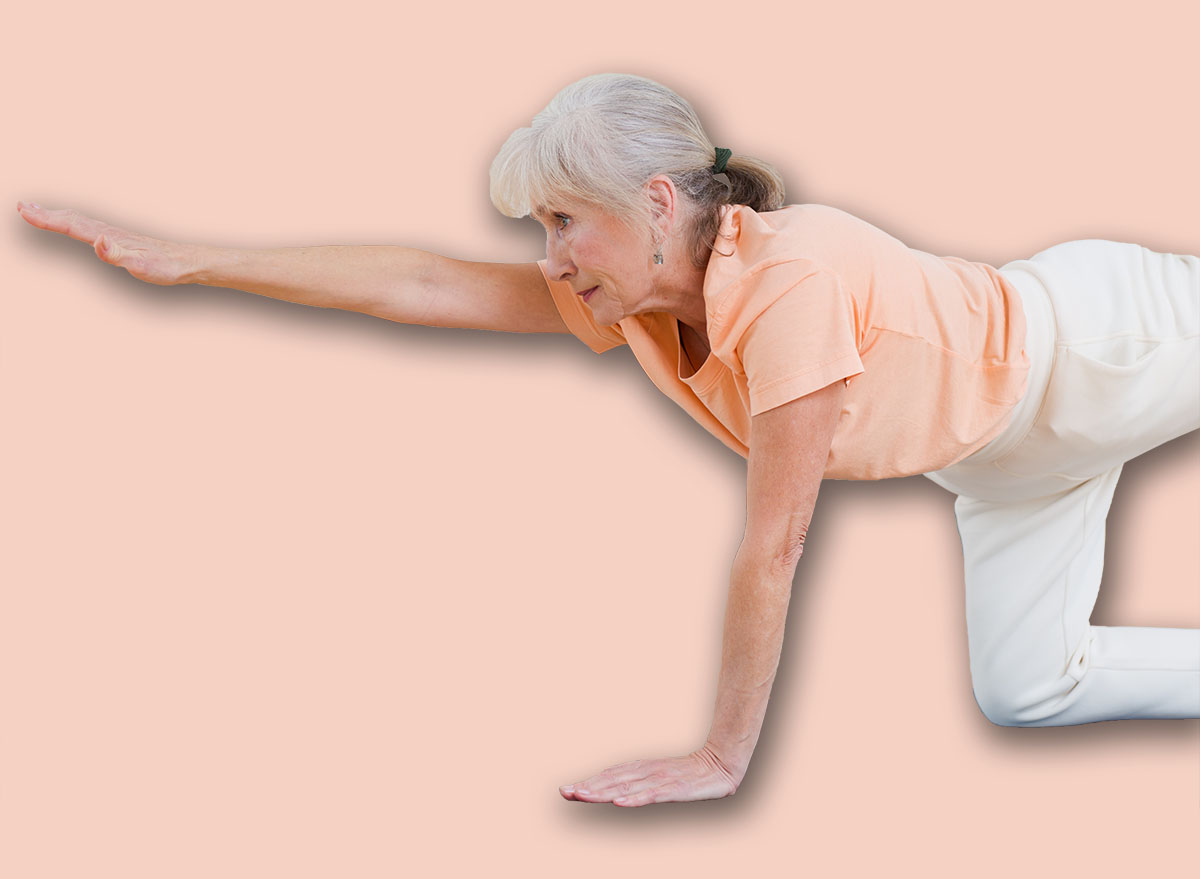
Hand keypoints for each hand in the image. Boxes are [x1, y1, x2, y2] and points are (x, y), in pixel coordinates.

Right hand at [17, 201, 202, 286]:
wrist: (186, 261)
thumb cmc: (165, 267)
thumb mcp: (142, 266)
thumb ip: (118, 255)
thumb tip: (99, 242)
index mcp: (109, 238)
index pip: (72, 226)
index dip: (48, 219)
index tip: (25, 211)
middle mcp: (108, 233)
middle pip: (72, 220)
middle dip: (46, 215)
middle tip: (22, 208)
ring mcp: (113, 235)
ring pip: (79, 221)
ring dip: (56, 216)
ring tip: (36, 211)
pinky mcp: (119, 239)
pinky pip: (89, 227)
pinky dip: (73, 222)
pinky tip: (71, 224)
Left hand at [560, 745, 739, 807]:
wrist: (720, 764)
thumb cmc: (686, 774)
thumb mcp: (657, 779)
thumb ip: (636, 785)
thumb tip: (612, 793)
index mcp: (640, 769)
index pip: (609, 777)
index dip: (588, 784)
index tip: (565, 791)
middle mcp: (647, 772)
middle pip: (613, 781)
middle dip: (589, 787)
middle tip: (566, 792)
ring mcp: (660, 779)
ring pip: (627, 787)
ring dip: (604, 792)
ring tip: (583, 796)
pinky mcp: (675, 789)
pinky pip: (652, 795)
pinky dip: (635, 798)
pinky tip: (620, 802)